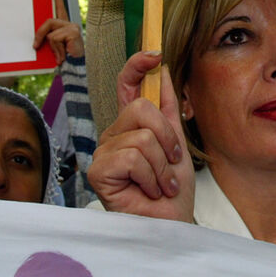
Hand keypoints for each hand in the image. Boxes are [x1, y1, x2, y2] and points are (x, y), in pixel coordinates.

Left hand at [33, 0, 83, 60]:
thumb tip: (38, 38)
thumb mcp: (55, 46)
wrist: (76, 69)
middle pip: (49, 21)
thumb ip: (50, 38)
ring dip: (50, 45)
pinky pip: (54, 38)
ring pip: (50, 32)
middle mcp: (71, 24)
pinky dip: (56, 49)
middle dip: (40, 34)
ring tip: (58, 56)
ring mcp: (72, 27)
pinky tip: (63, 56)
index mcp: (66, 27)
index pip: (61, 8)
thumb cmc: (67, 60)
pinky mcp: (72, 32)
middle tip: (35, 46)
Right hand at [87, 51, 193, 221]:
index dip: (137, 64)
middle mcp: (114, 134)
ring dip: (162, 165)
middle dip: (167, 138)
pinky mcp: (99, 170)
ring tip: (160, 183)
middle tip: (171, 164)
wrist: (172, 223)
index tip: (155, 53)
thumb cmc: (171, 190)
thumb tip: (163, 69)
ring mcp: (104, 152)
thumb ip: (168, 108)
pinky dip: (150, 176)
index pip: (127, 84)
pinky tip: (148, 192)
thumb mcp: (177, 142)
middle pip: (141, 108)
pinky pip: (132, 156)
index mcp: (132, 125)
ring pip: (141, 136)